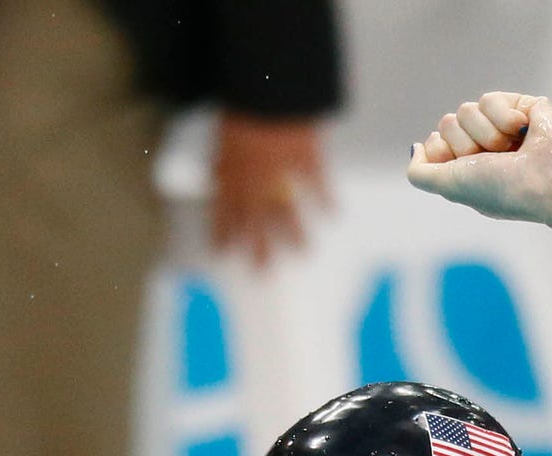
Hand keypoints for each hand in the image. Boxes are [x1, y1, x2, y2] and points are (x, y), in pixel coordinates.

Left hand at [210, 112, 330, 265]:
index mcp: (231, 174)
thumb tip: (217, 177)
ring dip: (296, 234)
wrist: (267, 88)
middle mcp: (256, 181)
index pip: (225, 212)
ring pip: (288, 212)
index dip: (223, 234)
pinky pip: (318, 185)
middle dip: (260, 249)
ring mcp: (283, 175)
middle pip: (257, 224)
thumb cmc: (240, 104)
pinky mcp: (306, 160)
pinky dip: (326, 200)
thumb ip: (222, 160)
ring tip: (303, 252)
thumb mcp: (221, 133)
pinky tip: (334, 214)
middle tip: (263, 271)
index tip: (223, 252)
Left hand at [407, 92, 551, 225]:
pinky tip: (524, 132)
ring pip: (466, 110)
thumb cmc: (504, 189)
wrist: (550, 178)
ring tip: (511, 150)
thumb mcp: (450, 187)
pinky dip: (504, 118)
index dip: (445, 152)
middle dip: (467, 144)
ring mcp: (500, 127)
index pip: (435, 142)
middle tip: (494, 161)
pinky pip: (490, 99)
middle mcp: (482, 149)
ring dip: (487, 134)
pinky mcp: (519, 106)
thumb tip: (415, 148)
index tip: (468, 168)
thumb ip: (421, 174)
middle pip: (447, 123)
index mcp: (467, 171)